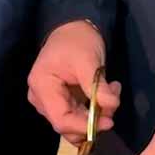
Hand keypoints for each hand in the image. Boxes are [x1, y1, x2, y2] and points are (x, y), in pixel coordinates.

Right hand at [27, 21, 120, 143]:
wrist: (73, 28)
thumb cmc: (77, 41)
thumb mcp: (88, 60)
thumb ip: (97, 85)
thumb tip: (111, 105)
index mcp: (42, 87)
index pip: (61, 120)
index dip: (84, 126)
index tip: (108, 121)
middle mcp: (41, 99)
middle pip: (67, 125)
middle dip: (93, 121)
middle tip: (114, 102)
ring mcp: (49, 102)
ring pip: (74, 123)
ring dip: (97, 115)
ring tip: (112, 92)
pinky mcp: (60, 102)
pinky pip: (77, 116)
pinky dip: (94, 111)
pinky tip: (106, 94)